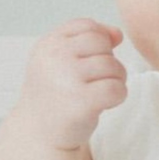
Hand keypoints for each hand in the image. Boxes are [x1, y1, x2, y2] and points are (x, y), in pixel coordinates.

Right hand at [19, 18, 127, 149]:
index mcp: (49, 44)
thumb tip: (118, 34)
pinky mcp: (83, 102)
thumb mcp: (61, 59)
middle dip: (108, 61)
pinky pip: (117, 88)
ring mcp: (68, 79)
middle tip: (97, 80)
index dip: (99, 44)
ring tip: (100, 92)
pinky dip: (119, 96)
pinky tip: (105, 103)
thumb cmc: (56, 93)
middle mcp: (55, 58)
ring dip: (116, 80)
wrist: (40, 132)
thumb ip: (88, 40)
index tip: (89, 64)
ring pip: (113, 66)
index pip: (88, 27)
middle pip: (103, 45)